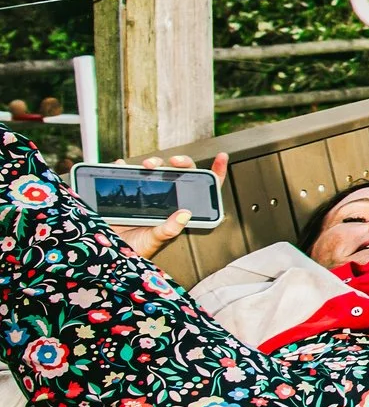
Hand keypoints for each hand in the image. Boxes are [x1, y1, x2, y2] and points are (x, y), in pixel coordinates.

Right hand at [104, 153, 226, 258]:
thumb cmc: (135, 249)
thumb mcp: (154, 240)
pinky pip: (128, 174)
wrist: (109, 250)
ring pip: (157, 170)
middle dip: (181, 162)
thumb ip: (169, 229)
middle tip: (175, 161)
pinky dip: (125, 166)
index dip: (215, 172)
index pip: (202, 189)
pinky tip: (122, 165)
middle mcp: (166, 198)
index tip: (222, 157)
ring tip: (148, 165)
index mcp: (178, 210)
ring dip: (154, 162)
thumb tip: (185, 214)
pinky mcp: (128, 191)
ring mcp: (147, 193)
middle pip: (181, 173)